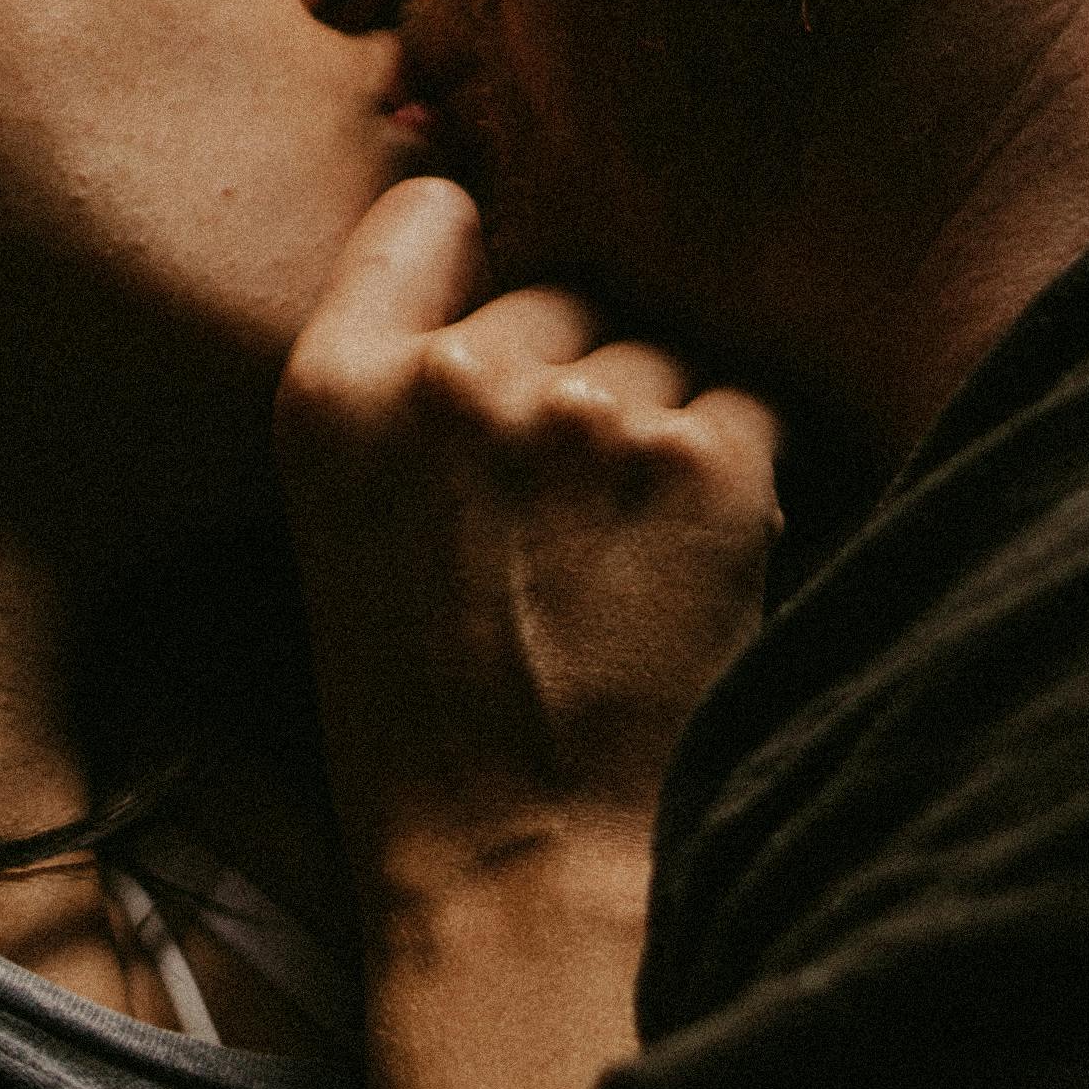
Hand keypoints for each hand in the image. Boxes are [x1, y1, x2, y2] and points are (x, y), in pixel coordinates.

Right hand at [274, 180, 782, 920]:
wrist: (524, 876)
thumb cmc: (427, 728)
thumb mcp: (347, 531)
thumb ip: (402, 392)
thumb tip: (503, 272)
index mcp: (333, 390)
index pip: (431, 212)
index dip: (481, 265)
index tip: (502, 336)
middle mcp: (454, 378)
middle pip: (570, 294)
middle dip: (588, 378)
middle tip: (575, 524)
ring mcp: (584, 415)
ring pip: (669, 353)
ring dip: (671, 433)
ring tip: (632, 567)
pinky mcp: (707, 461)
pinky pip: (755, 411)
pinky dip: (746, 482)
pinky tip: (699, 578)